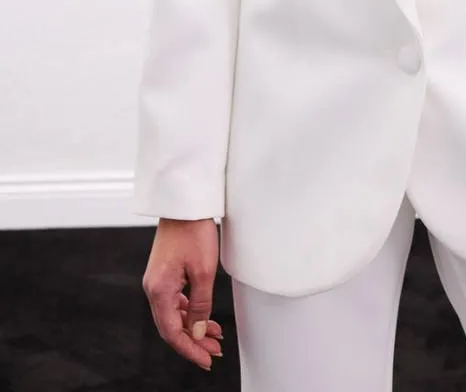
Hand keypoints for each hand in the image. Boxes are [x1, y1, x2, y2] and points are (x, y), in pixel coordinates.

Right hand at [142, 217, 223, 370]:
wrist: (185, 202)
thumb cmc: (194, 231)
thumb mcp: (204, 271)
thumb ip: (200, 305)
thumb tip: (196, 333)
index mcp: (159, 290)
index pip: (171, 332)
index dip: (189, 350)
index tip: (206, 360)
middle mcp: (153, 288)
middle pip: (171, 326)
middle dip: (193, 341)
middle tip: (214, 351)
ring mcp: (157, 280)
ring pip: (173, 314)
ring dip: (193, 327)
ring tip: (214, 336)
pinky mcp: (164, 272)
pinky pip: (174, 301)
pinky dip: (189, 311)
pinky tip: (203, 316)